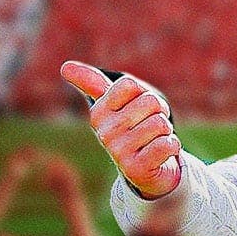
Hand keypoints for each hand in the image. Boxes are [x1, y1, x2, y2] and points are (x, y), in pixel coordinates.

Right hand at [61, 60, 180, 198]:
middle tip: (150, 126)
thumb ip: (92, 83)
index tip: (139, 107)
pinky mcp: (136, 169)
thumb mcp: (113, 103)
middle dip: (159, 112)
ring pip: (161, 123)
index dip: (143, 92)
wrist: (146, 168)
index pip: (129, 84)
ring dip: (166, 131)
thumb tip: (64, 66)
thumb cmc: (133, 127)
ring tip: (154, 140)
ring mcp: (119, 152)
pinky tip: (161, 153)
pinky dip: (172, 146)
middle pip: (150, 102)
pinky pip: (167, 144)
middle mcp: (104, 133)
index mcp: (98, 112)